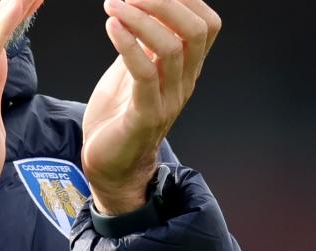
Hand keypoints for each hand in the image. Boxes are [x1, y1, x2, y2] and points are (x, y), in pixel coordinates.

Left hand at [82, 0, 220, 214]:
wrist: (110, 169)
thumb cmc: (118, 118)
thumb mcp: (131, 70)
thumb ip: (141, 42)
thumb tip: (139, 6)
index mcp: (185, 69)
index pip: (206, 24)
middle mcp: (184, 82)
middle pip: (196, 29)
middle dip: (164, 1)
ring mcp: (167, 100)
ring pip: (171, 47)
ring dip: (140, 18)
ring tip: (112, 5)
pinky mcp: (145, 115)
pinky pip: (144, 73)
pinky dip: (128, 44)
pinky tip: (111, 26)